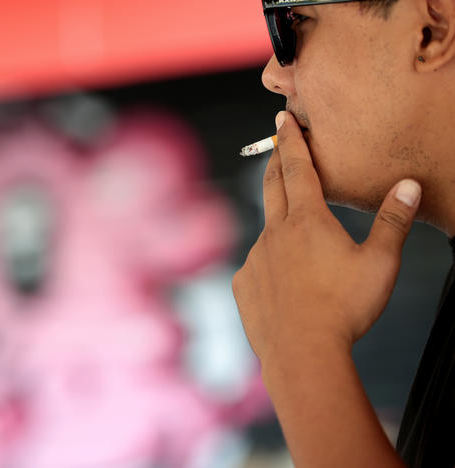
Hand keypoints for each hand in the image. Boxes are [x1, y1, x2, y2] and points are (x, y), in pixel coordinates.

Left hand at [233, 111, 421, 363]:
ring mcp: (255, 259)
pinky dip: (270, 264)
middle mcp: (274, 233)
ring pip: (267, 231)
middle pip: (272, 186)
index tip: (283, 119)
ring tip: (298, 242)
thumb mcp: (380, 263)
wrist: (302, 353)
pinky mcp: (243, 284)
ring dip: (279, 224)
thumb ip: (393, 222)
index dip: (291, 140)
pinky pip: (256, 265)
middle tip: (276, 144)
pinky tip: (285, 283)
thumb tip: (408, 186)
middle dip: (275, 161)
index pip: (297, 167)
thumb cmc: (345, 308)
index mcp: (307, 220)